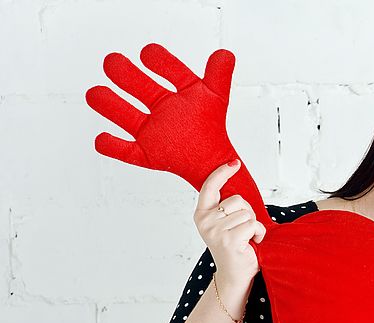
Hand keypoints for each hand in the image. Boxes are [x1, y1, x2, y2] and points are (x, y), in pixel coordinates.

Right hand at [85, 43, 271, 230]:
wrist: (214, 164)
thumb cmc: (212, 129)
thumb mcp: (218, 99)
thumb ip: (220, 76)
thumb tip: (225, 54)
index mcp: (176, 94)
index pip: (166, 71)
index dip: (157, 60)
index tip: (148, 54)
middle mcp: (160, 109)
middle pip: (138, 88)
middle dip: (124, 74)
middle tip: (112, 62)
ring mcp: (152, 131)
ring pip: (126, 116)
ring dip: (109, 105)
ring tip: (94, 93)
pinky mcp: (147, 153)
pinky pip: (126, 151)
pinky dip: (112, 146)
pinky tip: (101, 138)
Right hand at [195, 161, 266, 285]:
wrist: (235, 276)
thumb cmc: (235, 248)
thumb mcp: (226, 224)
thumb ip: (227, 208)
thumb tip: (238, 186)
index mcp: (202, 214)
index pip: (210, 187)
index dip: (222, 173)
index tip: (234, 163)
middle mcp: (205, 221)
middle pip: (237, 200)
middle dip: (248, 212)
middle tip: (243, 230)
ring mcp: (215, 231)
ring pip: (247, 213)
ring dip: (254, 226)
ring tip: (247, 239)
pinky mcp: (229, 240)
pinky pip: (253, 225)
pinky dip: (259, 233)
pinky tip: (252, 243)